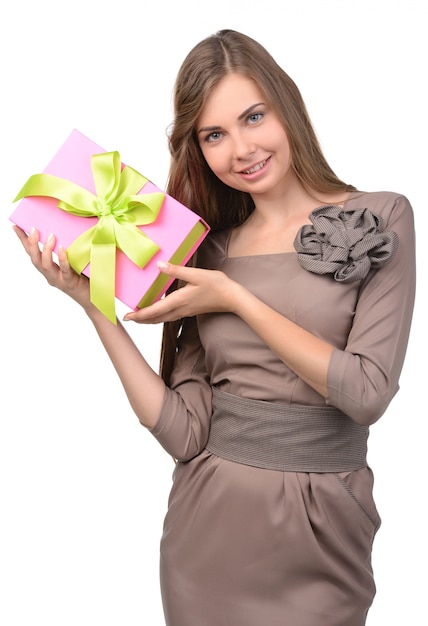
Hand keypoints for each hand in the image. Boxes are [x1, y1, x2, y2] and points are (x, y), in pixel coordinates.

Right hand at [13, 226, 91, 309]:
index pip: (32, 254)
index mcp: (49, 269)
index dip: (23, 241)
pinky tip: (61, 248)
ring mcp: (59, 280)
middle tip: (33, 229)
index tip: (16, 226)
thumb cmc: (85, 278)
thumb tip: (65, 230)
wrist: (94, 298)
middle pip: (35, 260)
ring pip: (45, 266)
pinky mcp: (70, 283)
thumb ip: (67, 250)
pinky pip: (64, 270)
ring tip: (51, 237)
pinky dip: (62, 259)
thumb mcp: (73, 262)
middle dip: (31, 244)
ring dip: (45, 250)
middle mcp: (50, 275)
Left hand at [123, 261, 241, 322]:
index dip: (139, 315)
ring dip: (150, 319)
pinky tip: (159, 310)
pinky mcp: (190, 311)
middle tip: (128, 318)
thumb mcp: (196, 274)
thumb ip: (176, 270)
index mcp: (178, 301)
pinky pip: (170, 316)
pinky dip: (160, 316)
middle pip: (155, 319)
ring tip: (139, 316)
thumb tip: (160, 266)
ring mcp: (185, 312)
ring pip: (162, 319)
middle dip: (141, 320)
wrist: (232, 298)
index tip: (126, 317)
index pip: (153, 311)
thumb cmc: (216, 285)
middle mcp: (180, 309)